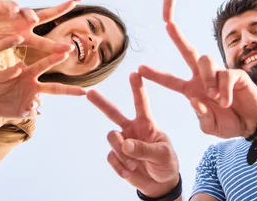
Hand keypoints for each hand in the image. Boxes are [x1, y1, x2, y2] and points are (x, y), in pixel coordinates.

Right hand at [0, 0, 75, 54]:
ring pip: (29, 12)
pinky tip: (13, 11)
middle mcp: (23, 24)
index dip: (56, 46)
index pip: (44, 42)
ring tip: (33, 20)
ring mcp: (15, 14)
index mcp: (25, 37)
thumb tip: (19, 39)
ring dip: (31, 15)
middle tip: (73, 3)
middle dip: (59, 10)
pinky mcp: (3, 6)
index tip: (71, 49)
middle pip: (46, 16)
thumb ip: (7, 45)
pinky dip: (13, 8)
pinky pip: (11, 6)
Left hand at [0, 52, 85, 122]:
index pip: (44, 65)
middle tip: (84, 92)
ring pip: (43, 102)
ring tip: (30, 103)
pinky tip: (23, 109)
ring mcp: (30, 99)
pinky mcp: (25, 110)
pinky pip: (33, 112)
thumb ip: (9, 72)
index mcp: (28, 73)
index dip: (54, 59)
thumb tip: (21, 65)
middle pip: (55, 88)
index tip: (66, 53)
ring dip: (38, 103)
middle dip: (70, 90)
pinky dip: (30, 111)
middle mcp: (33, 85)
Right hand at [87, 73, 179, 197]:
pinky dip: (121, 166)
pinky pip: (111, 156)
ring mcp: (123, 142)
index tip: (134, 73)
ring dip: (122, 151)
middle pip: (113, 113)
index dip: (137, 88)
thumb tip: (125, 144)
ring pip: (112, 137)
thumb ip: (145, 149)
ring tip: (135, 163)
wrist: (160, 184)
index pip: (141, 103)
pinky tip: (130, 171)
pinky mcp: (116, 156)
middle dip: (101, 103)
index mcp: (147, 124)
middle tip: (90, 93)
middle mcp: (132, 129)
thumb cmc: (166, 163)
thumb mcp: (163, 155)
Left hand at [139, 22, 256, 138]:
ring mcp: (219, 74)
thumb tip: (194, 100)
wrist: (252, 124)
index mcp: (192, 89)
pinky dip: (225, 89)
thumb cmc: (229, 123)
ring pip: (205, 60)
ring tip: (214, 96)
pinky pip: (226, 75)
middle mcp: (203, 78)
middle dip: (178, 38)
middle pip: (189, 52)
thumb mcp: (211, 127)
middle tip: (168, 24)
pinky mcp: (235, 74)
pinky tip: (226, 101)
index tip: (139, 68)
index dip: (156, 74)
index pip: (170, 79)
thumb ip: (202, 117)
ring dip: (207, 78)